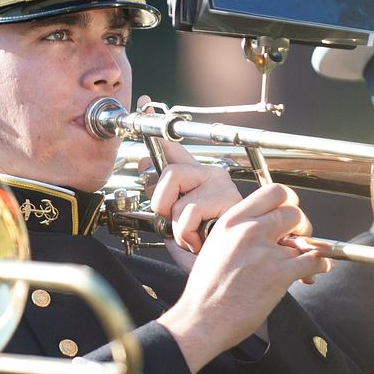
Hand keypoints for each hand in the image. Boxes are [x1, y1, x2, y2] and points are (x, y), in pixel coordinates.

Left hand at [134, 96, 240, 257]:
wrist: (225, 270)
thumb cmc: (203, 244)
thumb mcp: (175, 217)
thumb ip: (162, 192)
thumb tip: (144, 161)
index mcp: (196, 175)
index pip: (173, 143)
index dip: (156, 123)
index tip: (143, 103)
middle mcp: (211, 174)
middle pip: (170, 172)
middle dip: (163, 204)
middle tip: (175, 220)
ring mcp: (222, 186)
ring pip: (179, 198)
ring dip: (178, 226)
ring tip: (193, 235)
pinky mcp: (230, 200)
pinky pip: (191, 211)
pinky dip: (189, 234)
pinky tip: (202, 240)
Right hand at [157, 183, 329, 373]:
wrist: (202, 319)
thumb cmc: (206, 290)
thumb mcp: (216, 245)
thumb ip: (240, 231)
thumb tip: (266, 228)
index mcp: (232, 220)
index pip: (273, 191)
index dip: (288, 201)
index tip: (289, 212)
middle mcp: (249, 230)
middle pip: (293, 212)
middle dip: (301, 225)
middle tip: (298, 237)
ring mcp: (265, 251)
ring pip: (304, 239)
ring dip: (308, 250)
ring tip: (303, 262)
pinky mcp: (280, 274)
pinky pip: (313, 261)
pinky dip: (320, 265)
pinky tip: (316, 270)